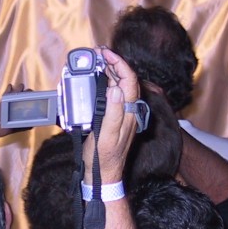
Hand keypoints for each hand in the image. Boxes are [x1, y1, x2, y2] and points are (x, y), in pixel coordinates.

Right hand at [81, 47, 138, 184]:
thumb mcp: (107, 135)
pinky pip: (113, 94)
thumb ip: (114, 113)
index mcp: (129, 112)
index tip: (105, 53)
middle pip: (126, 80)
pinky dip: (106, 83)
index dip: (119, 63)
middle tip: (98, 53)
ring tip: (98, 61)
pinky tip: (98, 80)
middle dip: (114, 63)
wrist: (104, 175)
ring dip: (110, 71)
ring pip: (120, 86)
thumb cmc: (104, 158)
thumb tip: (116, 89)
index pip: (129, 80)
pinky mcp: (115, 117)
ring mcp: (123, 113)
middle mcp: (129, 110)